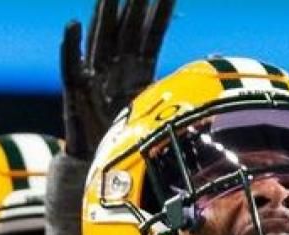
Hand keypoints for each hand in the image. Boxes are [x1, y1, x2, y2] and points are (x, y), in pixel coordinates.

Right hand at [59, 0, 174, 157]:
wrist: (100, 166)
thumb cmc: (128, 137)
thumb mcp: (161, 109)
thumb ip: (185, 80)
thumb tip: (218, 59)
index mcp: (137, 70)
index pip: (151, 35)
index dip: (160, 14)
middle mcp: (115, 67)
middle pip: (125, 29)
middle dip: (133, 4)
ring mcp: (94, 77)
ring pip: (100, 40)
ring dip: (102, 15)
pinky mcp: (75, 92)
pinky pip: (70, 66)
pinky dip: (70, 47)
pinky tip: (73, 25)